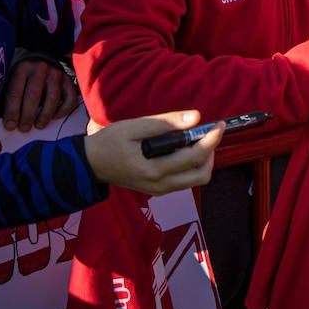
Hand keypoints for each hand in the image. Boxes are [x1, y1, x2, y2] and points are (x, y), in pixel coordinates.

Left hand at [3, 58, 79, 131]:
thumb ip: (11, 94)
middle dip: (28, 116)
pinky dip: (63, 110)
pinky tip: (55, 117)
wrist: (44, 53)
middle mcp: (40, 68)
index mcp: (22, 68)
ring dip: (45, 115)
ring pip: (52, 98)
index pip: (15, 92)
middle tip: (24, 128)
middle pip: (34, 96)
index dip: (12, 111)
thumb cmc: (25, 71)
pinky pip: (69, 98)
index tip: (10, 126)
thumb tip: (8, 119)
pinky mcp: (68, 79)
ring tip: (38, 125)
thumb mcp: (13, 76)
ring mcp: (56, 73)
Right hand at [85, 110, 219, 194]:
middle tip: (208, 133)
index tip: (219, 124)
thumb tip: (195, 117)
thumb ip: (165, 123)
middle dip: (211, 153)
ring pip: (195, 180)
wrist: (90, 164)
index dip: (212, 140)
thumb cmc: (109, 142)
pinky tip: (184, 148)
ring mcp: (159, 191)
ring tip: (196, 138)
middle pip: (201, 175)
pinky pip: (184, 180)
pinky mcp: (158, 190)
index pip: (194, 158)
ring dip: (203, 160)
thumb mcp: (134, 126)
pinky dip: (191, 165)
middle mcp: (160, 186)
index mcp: (153, 170)